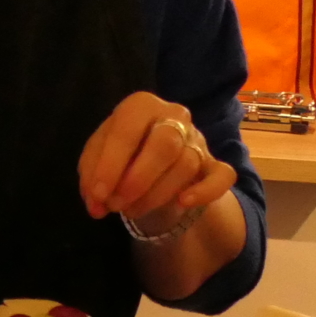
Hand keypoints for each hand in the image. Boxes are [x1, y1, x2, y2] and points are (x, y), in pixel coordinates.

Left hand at [79, 91, 235, 235]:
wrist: (152, 167)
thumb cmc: (121, 156)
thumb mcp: (96, 161)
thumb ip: (93, 179)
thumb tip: (97, 205)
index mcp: (141, 106)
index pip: (128, 129)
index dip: (110, 164)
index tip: (98, 194)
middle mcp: (174, 116)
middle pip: (165, 143)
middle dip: (137, 179)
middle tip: (116, 204)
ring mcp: (197, 139)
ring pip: (186, 164)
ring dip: (156, 194)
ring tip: (131, 210)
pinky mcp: (214, 164)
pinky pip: (222, 175)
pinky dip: (206, 191)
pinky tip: (183, 202)